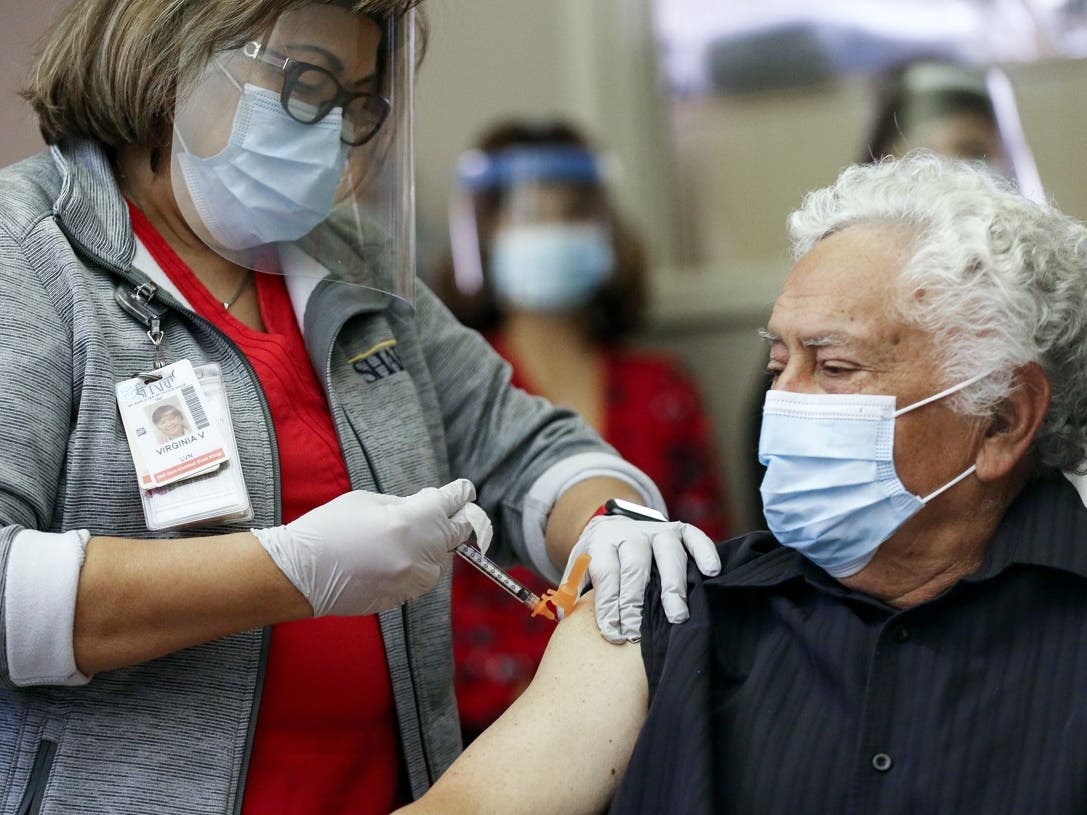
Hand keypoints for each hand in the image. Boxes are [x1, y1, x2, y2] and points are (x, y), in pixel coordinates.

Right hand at [253, 479, 476, 616]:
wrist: (302, 572)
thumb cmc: (329, 528)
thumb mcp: (368, 501)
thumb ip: (404, 505)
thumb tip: (426, 507)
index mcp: (411, 520)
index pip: (450, 504)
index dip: (460, 494)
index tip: (466, 491)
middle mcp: (419, 551)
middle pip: (456, 533)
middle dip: (458, 520)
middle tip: (460, 512)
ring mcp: (412, 578)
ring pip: (442, 561)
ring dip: (436, 547)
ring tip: (417, 537)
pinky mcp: (403, 597)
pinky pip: (423, 579)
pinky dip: (419, 567)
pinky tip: (401, 558)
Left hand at [561, 515, 720, 642]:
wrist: (614, 527)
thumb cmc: (597, 562)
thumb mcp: (578, 571)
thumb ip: (570, 593)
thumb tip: (565, 619)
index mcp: (600, 542)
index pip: (605, 572)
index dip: (608, 604)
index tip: (612, 633)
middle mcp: (629, 533)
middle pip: (634, 565)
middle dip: (634, 601)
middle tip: (636, 633)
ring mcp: (656, 529)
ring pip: (667, 552)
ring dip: (672, 585)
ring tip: (676, 616)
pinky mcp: (679, 529)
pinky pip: (695, 536)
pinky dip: (704, 551)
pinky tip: (711, 572)